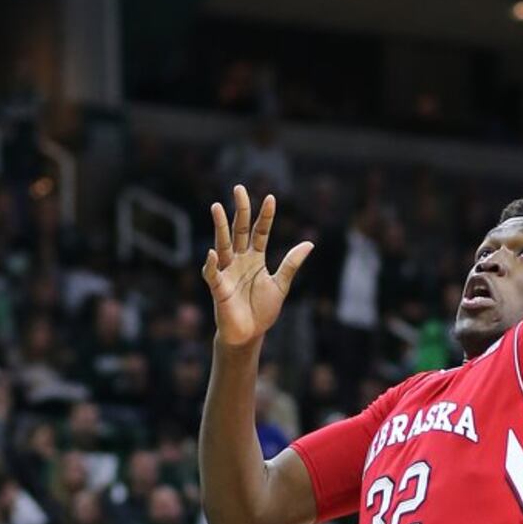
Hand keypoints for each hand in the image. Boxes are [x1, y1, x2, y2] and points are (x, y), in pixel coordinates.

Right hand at [204, 187, 312, 349]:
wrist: (249, 335)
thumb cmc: (262, 310)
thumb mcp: (281, 285)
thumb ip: (291, 264)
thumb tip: (310, 243)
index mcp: (255, 259)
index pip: (260, 232)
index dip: (266, 216)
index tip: (271, 197)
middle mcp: (239, 260)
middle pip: (239, 230)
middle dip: (239, 210)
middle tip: (238, 188)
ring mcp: (227, 271)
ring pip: (222, 244)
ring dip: (220, 227)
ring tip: (216, 207)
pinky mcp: (218, 287)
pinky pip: (213, 273)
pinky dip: (213, 264)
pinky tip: (213, 252)